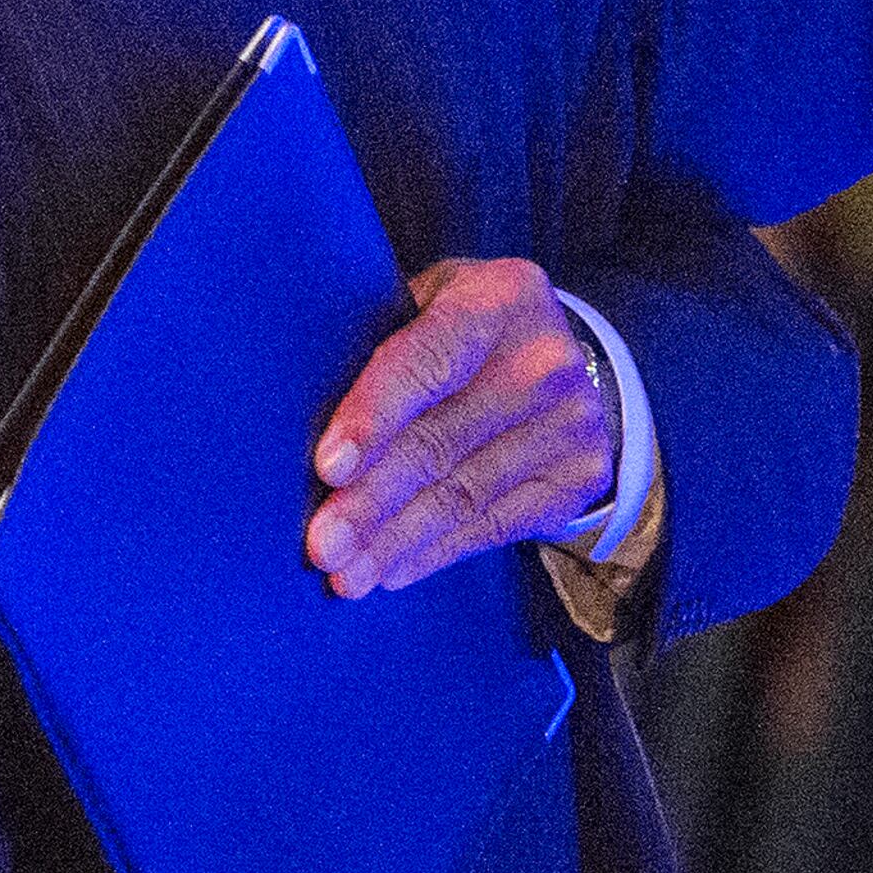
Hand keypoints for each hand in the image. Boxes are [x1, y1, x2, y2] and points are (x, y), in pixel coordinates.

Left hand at [307, 258, 612, 598]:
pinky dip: (435, 551)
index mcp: (499, 299)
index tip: (328, 467)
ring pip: (461, 495)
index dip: (374, 416)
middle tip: (321, 544)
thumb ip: (383, 332)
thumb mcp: (432, 299)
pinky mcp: (578, 477)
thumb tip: (294, 395)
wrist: (567, 356)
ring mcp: (570, 423)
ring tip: (345, 573)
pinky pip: (493, 524)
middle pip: (439, 441)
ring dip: (395, 540)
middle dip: (371, 501)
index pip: (427, 362)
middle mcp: (544, 360)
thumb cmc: (464, 327)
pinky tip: (392, 569)